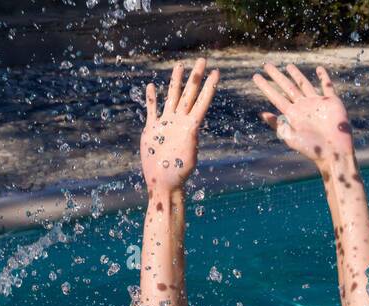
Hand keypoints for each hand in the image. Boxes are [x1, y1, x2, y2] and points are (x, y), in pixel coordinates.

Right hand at [142, 57, 218, 194]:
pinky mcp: (152, 130)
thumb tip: (192, 131)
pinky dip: (151, 99)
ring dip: (175, 82)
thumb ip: (190, 141)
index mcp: (190, 127)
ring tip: (180, 66)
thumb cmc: (177, 175)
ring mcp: (166, 124)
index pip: (202, 102)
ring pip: (172, 97)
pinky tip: (152, 87)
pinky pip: (152, 110)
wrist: (163, 183)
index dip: (209, 87)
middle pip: (188, 94)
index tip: (217, 72)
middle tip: (202, 60)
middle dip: (195, 77)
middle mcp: (179, 122)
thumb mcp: (188, 157)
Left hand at [252, 62, 353, 166]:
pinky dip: (324, 77)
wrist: (333, 151)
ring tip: (288, 66)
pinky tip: (319, 69)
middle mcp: (303, 107)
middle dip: (277, 76)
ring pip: (304, 84)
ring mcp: (316, 103)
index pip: (275, 97)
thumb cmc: (311, 148)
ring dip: (296, 75)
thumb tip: (262, 114)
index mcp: (292, 115)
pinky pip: (327, 86)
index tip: (255, 76)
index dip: (265, 87)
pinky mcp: (331, 101)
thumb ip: (277, 124)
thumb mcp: (290, 137)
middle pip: (287, 87)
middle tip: (266, 65)